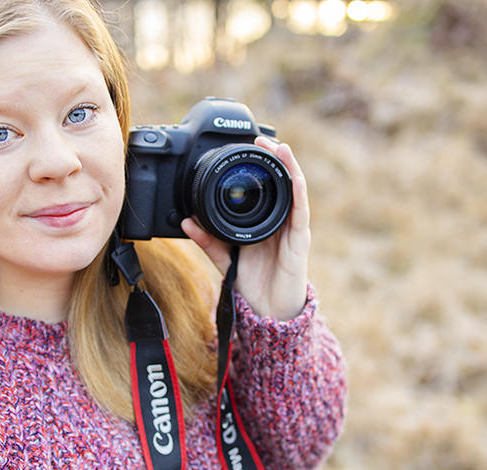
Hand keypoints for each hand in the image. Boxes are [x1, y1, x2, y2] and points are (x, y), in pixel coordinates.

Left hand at [181, 136, 310, 320]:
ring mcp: (293, 230)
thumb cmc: (253, 286)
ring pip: (295, 191)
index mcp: (265, 223)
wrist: (268, 313)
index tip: (249, 146)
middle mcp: (282, 222)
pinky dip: (298, 191)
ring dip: (288, 166)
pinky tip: (293, 175)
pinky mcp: (300, 241)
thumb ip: (207, 240)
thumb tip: (186, 222)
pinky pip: (300, 211)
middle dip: (274, 158)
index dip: (261, 166)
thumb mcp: (224, 258)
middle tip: (261, 138)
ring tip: (280, 146)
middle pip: (282, 183)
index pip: (266, 188)